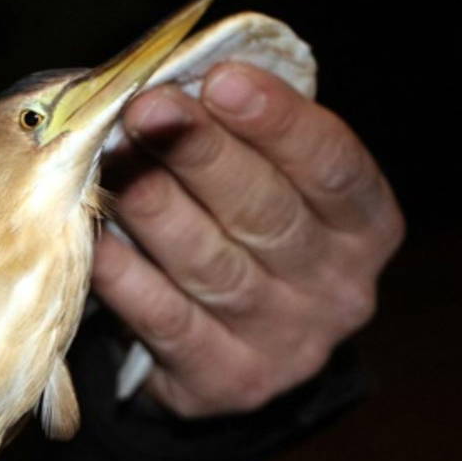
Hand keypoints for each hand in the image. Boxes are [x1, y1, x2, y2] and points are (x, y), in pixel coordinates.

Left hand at [93, 62, 403, 415]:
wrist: (234, 349)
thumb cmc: (245, 231)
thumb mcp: (269, 181)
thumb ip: (240, 134)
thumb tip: (172, 79)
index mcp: (365, 224)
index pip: (333, 165)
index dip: (278, 121)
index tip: (220, 78)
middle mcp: (338, 288)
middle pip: (266, 213)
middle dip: (201, 154)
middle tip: (145, 109)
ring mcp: (287, 342)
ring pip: (213, 266)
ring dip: (156, 208)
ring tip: (110, 161)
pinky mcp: (228, 382)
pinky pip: (169, 322)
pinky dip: (128, 278)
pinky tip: (96, 237)